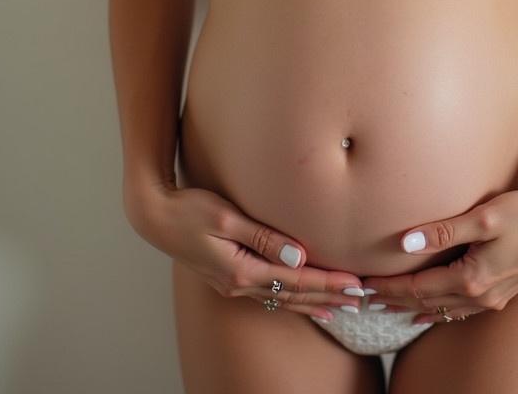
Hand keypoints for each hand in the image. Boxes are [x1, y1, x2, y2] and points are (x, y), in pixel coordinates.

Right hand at [123, 179, 366, 320]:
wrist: (155, 216)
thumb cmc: (189, 209)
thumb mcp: (226, 218)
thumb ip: (264, 237)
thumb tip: (299, 257)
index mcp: (241, 271)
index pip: (296, 282)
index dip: (329, 283)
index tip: (356, 284)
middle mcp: (239, 284)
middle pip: (294, 296)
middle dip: (330, 296)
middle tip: (363, 298)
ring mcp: (233, 284)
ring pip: (283, 300)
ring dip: (314, 302)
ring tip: (342, 307)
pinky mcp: (230, 277)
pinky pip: (270, 295)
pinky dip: (293, 300)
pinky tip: (305, 303)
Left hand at [360, 182, 517, 324]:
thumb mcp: (483, 218)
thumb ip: (442, 231)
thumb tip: (404, 244)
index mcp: (472, 279)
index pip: (419, 288)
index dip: (390, 288)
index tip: (365, 286)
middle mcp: (482, 295)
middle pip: (429, 303)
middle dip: (397, 301)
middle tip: (368, 300)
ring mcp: (495, 297)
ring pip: (446, 310)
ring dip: (418, 309)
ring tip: (394, 309)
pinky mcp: (504, 291)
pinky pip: (464, 309)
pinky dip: (443, 310)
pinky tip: (437, 309)